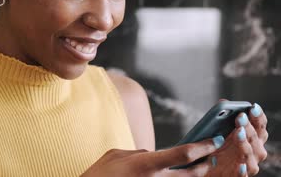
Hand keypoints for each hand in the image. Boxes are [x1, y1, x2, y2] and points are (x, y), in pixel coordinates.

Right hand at [80, 139, 217, 176]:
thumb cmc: (100, 174)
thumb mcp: (117, 155)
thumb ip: (139, 152)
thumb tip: (155, 154)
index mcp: (147, 164)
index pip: (184, 153)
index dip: (203, 146)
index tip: (213, 140)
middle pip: (195, 174)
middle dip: (207, 164)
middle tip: (211, 157)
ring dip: (197, 176)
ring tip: (200, 168)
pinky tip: (182, 174)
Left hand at [208, 103, 267, 175]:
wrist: (208, 168)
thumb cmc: (217, 147)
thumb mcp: (219, 130)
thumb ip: (223, 117)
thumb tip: (224, 101)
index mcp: (252, 137)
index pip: (260, 126)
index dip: (258, 116)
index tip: (252, 107)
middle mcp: (255, 151)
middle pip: (256, 138)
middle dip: (248, 127)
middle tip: (240, 117)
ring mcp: (249, 164)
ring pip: (250, 154)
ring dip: (244, 143)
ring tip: (238, 133)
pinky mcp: (238, 176)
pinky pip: (242, 175)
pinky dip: (242, 170)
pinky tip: (239, 165)